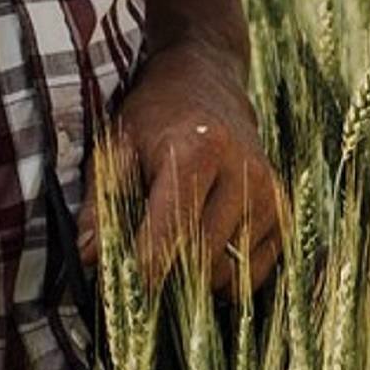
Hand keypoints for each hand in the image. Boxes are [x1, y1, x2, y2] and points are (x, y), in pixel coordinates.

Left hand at [84, 38, 288, 299]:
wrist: (206, 85)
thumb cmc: (153, 120)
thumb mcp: (116, 148)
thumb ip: (100, 203)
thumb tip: (87, 256)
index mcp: (198, 150)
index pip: (171, 231)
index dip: (143, 269)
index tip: (121, 285)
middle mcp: (243, 171)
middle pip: (199, 259)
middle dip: (165, 273)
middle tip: (142, 262)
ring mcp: (269, 194)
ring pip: (226, 274)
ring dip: (194, 276)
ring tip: (176, 243)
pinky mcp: (282, 213)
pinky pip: (252, 276)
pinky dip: (224, 276)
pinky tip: (205, 249)